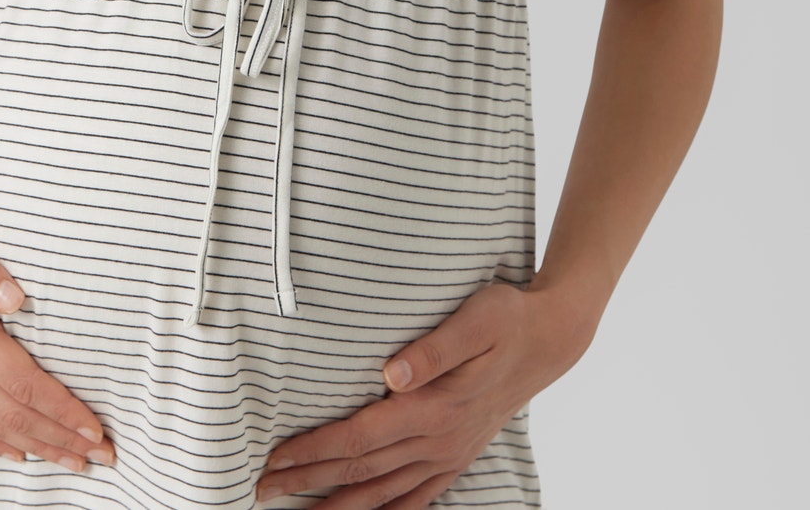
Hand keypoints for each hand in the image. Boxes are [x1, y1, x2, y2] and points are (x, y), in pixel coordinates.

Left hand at [253, 279, 593, 506]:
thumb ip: (433, 348)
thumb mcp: (475, 318)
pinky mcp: (457, 454)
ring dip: (337, 503)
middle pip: (361, 469)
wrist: (551, 339)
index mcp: (434, 407)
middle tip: (259, 489)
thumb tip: (391, 373)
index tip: (273, 458)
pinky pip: (417, 497)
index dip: (313, 450)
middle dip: (307, 481)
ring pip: (383, 491)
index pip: (360, 437)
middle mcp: (438, 440)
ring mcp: (449, 453)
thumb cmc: (507, 318)